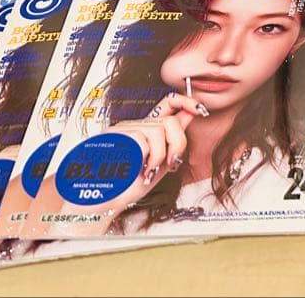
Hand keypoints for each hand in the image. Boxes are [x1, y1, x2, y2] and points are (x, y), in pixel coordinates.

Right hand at [97, 92, 208, 214]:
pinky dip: (146, 159)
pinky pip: (143, 142)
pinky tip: (137, 169)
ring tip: (148, 170)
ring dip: (159, 156)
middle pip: (170, 121)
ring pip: (158, 130)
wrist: (103, 202)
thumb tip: (191, 117)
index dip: (186, 102)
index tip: (200, 109)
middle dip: (177, 144)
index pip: (168, 103)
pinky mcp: (114, 137)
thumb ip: (172, 142)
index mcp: (145, 130)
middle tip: (170, 162)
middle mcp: (135, 126)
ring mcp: (123, 130)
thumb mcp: (160, 162)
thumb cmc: (128, 186)